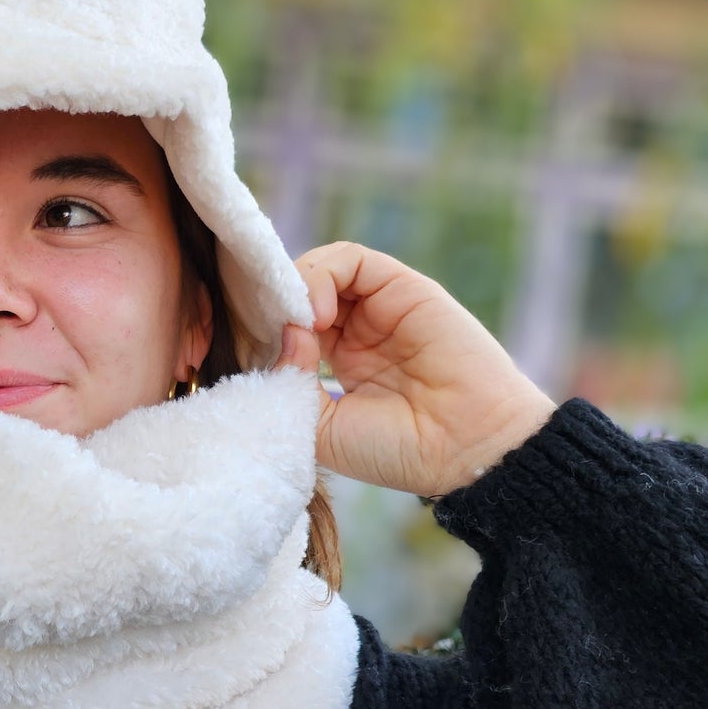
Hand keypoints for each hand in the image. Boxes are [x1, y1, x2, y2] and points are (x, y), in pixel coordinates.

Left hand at [272, 240, 557, 498]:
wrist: (462, 448)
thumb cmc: (395, 450)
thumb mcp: (321, 427)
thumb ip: (291, 379)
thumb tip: (284, 331)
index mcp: (336, 368)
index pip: (283, 331)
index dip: (259, 334)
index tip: (245, 353)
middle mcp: (355, 333)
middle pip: (295, 296)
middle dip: (270, 309)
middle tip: (260, 334)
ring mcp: (378, 309)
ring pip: (318, 271)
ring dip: (294, 291)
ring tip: (300, 327)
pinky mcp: (401, 287)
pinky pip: (348, 259)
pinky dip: (320, 276)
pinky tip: (318, 315)